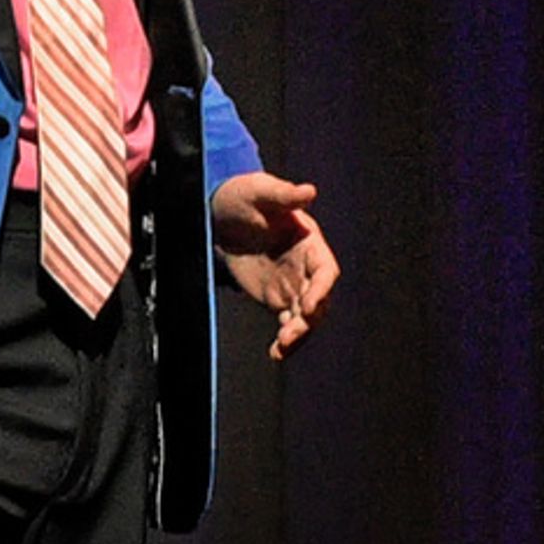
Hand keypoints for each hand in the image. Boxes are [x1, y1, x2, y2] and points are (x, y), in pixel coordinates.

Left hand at [210, 171, 339, 360]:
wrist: (219, 211)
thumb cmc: (244, 195)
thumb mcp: (261, 190)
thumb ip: (284, 195)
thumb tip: (309, 191)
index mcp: (310, 242)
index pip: (325, 270)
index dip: (321, 288)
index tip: (309, 304)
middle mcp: (306, 267)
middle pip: (318, 299)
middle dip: (309, 318)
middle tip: (291, 333)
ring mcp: (292, 285)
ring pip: (305, 316)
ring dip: (297, 333)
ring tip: (281, 348)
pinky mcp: (276, 298)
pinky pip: (287, 322)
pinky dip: (285, 339)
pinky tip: (276, 353)